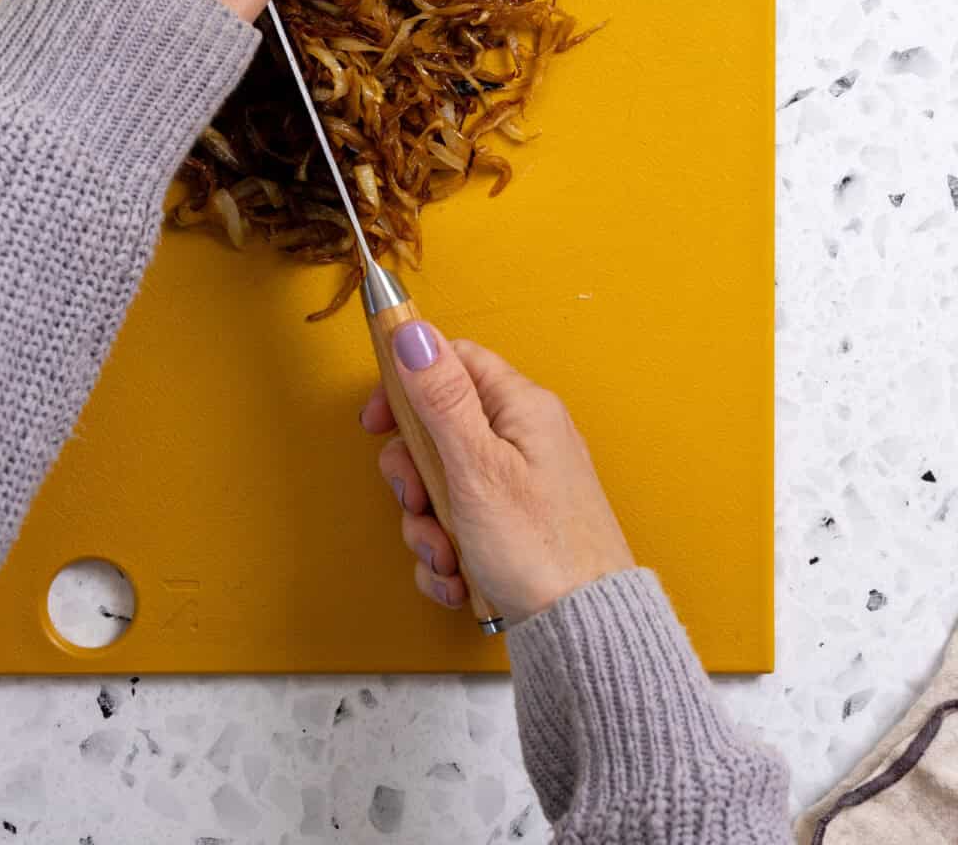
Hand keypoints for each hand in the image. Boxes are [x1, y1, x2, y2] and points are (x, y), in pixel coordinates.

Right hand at [360, 322, 633, 624]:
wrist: (586, 634)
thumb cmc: (540, 549)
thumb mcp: (475, 467)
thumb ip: (440, 397)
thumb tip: (412, 330)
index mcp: (521, 408)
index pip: (454, 362)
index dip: (408, 384)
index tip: (378, 421)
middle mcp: (524, 439)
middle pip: (439, 429)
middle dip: (415, 475)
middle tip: (419, 501)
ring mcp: (519, 486)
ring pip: (444, 485)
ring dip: (428, 525)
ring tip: (445, 556)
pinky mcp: (514, 528)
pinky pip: (460, 526)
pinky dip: (448, 554)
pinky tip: (458, 579)